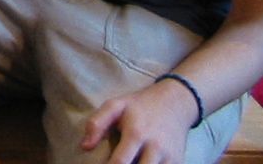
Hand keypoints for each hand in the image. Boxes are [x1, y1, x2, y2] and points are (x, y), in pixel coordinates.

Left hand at [81, 77, 197, 162]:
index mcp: (136, 133)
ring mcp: (169, 157)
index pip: (120, 162)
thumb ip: (97, 123)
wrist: (174, 104)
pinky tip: (140, 163)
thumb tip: (84, 147)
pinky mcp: (178, 162)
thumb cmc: (139, 106)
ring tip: (128, 163)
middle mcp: (155, 148)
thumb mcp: (115, 106)